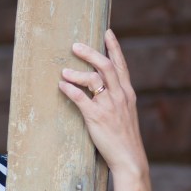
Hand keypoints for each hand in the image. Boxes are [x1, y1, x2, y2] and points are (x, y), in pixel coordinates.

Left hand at [58, 29, 148, 177]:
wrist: (129, 158)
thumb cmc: (125, 137)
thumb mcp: (126, 114)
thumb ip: (117, 99)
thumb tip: (103, 88)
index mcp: (127, 93)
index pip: (121, 65)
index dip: (114, 47)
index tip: (107, 32)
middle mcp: (119, 96)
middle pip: (105, 66)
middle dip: (90, 53)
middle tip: (75, 46)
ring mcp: (108, 106)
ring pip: (92, 79)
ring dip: (76, 73)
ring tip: (63, 71)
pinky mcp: (96, 117)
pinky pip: (80, 98)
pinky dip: (69, 89)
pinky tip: (61, 86)